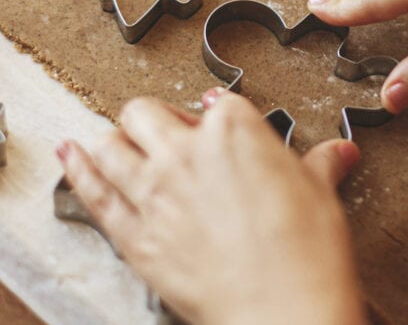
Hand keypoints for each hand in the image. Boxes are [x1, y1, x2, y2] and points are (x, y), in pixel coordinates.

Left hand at [57, 89, 365, 324]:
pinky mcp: (133, 235)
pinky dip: (77, 169)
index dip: (218, 115)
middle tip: (174, 138)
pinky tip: (70, 154)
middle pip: (148, 112)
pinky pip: (93, 192)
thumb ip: (320, 166)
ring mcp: (153, 192)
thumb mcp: (321, 197)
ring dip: (115, 141)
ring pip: (112, 144)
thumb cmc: (306, 255)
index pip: (217, 102)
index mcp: (234, 131)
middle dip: (158, 119)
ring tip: (121, 144)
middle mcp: (185, 152)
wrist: (283, 312)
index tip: (220, 126)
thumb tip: (338, 154)